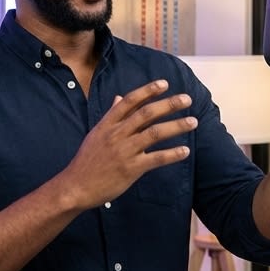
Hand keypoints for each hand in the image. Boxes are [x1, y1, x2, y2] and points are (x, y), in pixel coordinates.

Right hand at [57, 80, 195, 208]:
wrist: (76, 187)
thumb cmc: (87, 161)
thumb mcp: (96, 134)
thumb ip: (110, 116)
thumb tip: (119, 97)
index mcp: (107, 124)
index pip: (130, 101)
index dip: (148, 90)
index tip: (164, 84)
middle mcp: (117, 134)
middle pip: (146, 113)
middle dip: (168, 104)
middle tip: (187, 99)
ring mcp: (124, 151)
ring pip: (155, 133)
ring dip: (176, 126)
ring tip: (193, 122)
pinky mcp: (131, 169)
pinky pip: (156, 159)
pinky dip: (172, 154)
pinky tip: (185, 150)